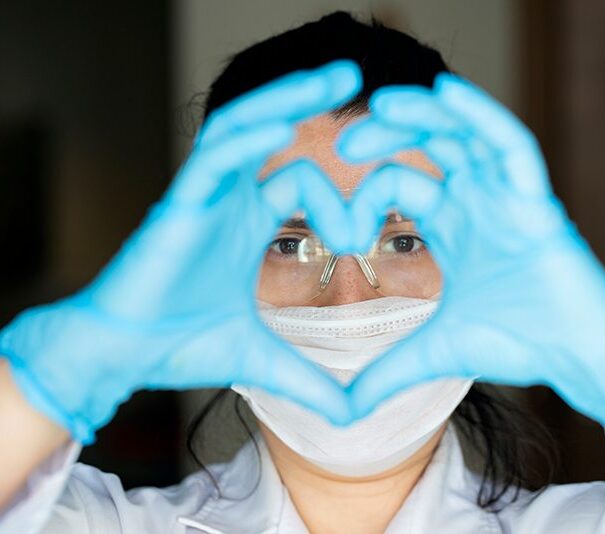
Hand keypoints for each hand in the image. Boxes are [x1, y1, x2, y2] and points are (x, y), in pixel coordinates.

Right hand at [0, 61, 360, 443]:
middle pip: (273, 133)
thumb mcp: (263, 359)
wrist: (123, 354)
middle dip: (313, 101)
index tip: (363, 235)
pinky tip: (283, 124)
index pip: (302, 184)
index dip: (339, 201)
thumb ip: (310, 380)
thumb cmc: (181, 345)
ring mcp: (204, 197)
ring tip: (335, 76)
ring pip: (246, 129)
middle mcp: (229, 200)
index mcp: (251, 224)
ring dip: (288, 99)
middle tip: (359, 78)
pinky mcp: (179, 204)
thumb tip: (354, 414)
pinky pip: (213, 158)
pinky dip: (247, 139)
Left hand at [339, 74, 604, 435]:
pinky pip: (509, 144)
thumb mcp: (434, 352)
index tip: (341, 225)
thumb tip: (342, 411)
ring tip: (381, 106)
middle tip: (344, 141)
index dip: (366, 195)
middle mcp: (478, 200)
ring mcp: (507, 194)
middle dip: (387, 137)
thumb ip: (386, 373)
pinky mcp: (535, 197)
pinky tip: (446, 93)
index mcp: (453, 224)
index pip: (402, 185)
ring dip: (425, 114)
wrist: (572, 353)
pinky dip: (480, 117)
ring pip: (463, 134)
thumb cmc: (516, 342)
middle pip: (428, 146)